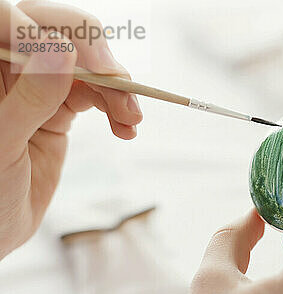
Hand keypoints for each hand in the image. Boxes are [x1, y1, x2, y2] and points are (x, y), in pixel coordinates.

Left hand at [0, 0, 142, 258]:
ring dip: (116, 87)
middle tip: (120, 82)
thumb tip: (62, 51)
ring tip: (133, 118)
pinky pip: (95, 94)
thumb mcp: (1, 147)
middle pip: (58, 34)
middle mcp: (8, 70)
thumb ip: (29, 98)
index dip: (50, 30)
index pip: (12, 20)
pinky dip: (117, 107)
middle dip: (95, 56)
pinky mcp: (57, 109)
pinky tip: (126, 128)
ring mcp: (35, 88)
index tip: (78, 60)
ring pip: (84, 65)